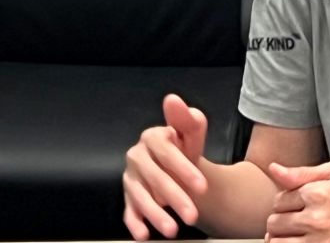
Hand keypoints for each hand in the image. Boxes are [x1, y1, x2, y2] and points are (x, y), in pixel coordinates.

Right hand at [123, 95, 212, 240]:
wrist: (181, 169)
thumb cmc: (186, 149)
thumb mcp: (192, 132)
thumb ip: (187, 119)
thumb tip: (173, 100)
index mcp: (152, 137)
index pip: (167, 153)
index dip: (184, 169)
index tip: (201, 186)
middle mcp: (138, 157)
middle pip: (155, 178)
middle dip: (175, 198)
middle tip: (192, 215)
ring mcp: (132, 178)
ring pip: (141, 197)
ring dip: (156, 215)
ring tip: (172, 229)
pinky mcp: (128, 197)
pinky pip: (129, 212)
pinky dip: (135, 224)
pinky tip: (144, 234)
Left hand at [265, 160, 329, 242]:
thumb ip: (302, 172)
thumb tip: (274, 169)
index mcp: (316, 193)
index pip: (279, 199)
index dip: (285, 200)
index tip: (296, 203)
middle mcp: (314, 218)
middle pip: (275, 222)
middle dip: (281, 219)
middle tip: (294, 218)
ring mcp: (318, 241)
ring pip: (278, 241)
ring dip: (281, 236)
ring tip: (293, 233)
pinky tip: (298, 241)